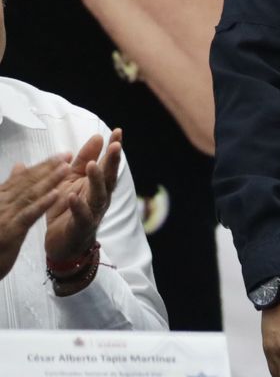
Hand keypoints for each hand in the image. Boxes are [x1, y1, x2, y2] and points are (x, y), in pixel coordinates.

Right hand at [0, 156, 71, 278]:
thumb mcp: (0, 209)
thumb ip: (10, 188)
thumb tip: (19, 166)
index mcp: (0, 198)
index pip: (22, 178)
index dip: (42, 165)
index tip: (61, 155)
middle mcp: (0, 203)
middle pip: (26, 183)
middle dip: (48, 168)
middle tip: (67, 155)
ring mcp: (3, 216)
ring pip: (29, 195)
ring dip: (48, 180)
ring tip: (65, 168)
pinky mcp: (9, 231)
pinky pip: (28, 215)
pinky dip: (42, 203)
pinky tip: (56, 194)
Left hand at [43, 130, 121, 263]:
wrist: (63, 244)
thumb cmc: (69, 209)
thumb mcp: (73, 180)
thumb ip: (82, 160)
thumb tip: (97, 138)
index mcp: (97, 184)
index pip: (108, 163)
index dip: (113, 148)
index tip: (118, 131)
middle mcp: (100, 197)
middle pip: (109, 177)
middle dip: (112, 162)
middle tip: (115, 146)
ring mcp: (93, 212)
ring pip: (98, 195)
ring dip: (97, 181)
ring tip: (92, 166)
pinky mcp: (81, 227)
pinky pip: (82, 216)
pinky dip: (78, 207)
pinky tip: (73, 196)